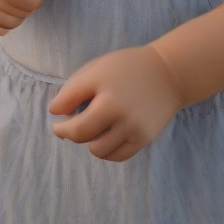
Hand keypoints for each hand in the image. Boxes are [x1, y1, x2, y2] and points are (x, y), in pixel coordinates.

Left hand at [48, 44, 184, 161]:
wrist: (168, 73)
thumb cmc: (127, 67)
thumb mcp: (97, 69)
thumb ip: (73, 90)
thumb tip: (55, 113)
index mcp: (107, 95)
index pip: (74, 122)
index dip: (61, 125)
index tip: (58, 121)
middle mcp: (121, 115)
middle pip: (83, 136)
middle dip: (71, 132)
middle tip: (73, 122)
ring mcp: (134, 129)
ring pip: (98, 150)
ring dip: (91, 141)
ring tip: (95, 125)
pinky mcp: (144, 140)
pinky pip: (116, 156)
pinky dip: (107, 149)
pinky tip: (107, 134)